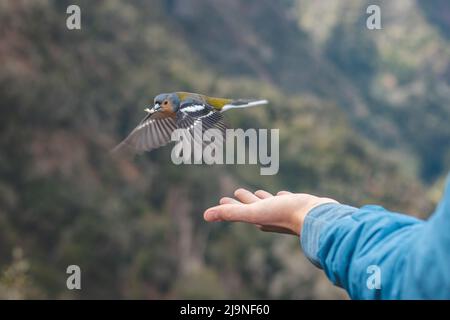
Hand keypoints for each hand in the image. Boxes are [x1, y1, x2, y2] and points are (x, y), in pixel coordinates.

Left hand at [203, 189, 337, 235]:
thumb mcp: (254, 212)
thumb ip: (231, 213)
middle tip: (236, 192)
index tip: (221, 200)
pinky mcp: (297, 205)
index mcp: (258, 218)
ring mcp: (284, 211)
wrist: (316, 216)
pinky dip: (281, 197)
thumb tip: (204, 216)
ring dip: (262, 198)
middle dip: (244, 200)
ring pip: (269, 203)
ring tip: (259, 192)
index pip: (239, 211)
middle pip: (252, 206)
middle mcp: (270, 216)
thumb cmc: (285, 214)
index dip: (229, 206)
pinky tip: (282, 194)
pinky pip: (286, 200)